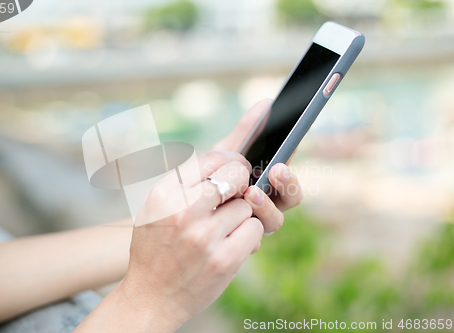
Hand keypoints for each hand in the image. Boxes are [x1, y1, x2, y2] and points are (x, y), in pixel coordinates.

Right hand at [76, 151, 262, 331]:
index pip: (212, 158)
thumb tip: (224, 163)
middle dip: (242, 182)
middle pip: (236, 175)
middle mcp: (183, 211)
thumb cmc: (155, 248)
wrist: (151, 297)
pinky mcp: (224, 260)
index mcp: (165, 194)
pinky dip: (249, 234)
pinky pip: (255, 229)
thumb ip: (183, 184)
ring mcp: (205, 237)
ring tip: (223, 228)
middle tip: (238, 194)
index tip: (237, 168)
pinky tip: (233, 242)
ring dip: (241, 214)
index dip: (232, 160)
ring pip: (247, 205)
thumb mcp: (154, 208)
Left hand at [212, 99, 302, 233]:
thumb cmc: (206, 183)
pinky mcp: (239, 243)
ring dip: (266, 206)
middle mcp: (265, 207)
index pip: (288, 183)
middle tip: (276, 172)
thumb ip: (245, 133)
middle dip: (286, 186)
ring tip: (249, 192)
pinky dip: (244, 230)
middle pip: (289, 201)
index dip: (289, 176)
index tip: (280, 164)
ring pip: (273, 221)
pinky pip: (250, 240)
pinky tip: (226, 221)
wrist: (180, 221)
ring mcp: (253, 226)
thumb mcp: (223, 156)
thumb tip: (266, 102)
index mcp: (267, 186)